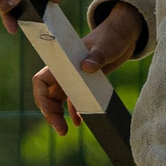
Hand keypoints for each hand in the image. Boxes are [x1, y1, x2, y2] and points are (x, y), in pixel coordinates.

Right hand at [28, 3, 144, 134]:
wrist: (124, 34)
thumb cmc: (112, 35)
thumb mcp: (106, 45)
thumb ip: (97, 56)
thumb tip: (86, 67)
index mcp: (62, 60)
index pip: (41, 81)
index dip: (42, 98)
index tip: (50, 112)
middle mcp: (64, 70)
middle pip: (47, 95)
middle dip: (50, 113)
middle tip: (60, 129)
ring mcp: (74, 77)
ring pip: (58, 100)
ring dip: (58, 115)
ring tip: (64, 131)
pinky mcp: (85, 82)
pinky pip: (74, 100)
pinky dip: (73, 112)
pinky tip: (78, 122)